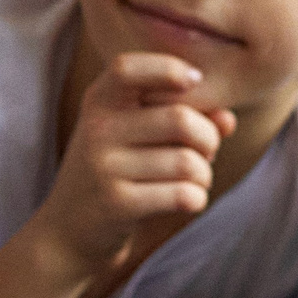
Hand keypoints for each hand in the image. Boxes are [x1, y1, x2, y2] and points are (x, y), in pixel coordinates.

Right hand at [38, 53, 235, 278]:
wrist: (69, 229)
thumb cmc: (117, 171)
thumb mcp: (138, 135)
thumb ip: (184, 117)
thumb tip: (227, 120)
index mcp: (100, 101)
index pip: (127, 68)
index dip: (168, 68)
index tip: (194, 81)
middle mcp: (97, 129)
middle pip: (181, 120)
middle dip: (209, 138)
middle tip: (206, 152)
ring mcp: (103, 167)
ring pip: (188, 163)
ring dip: (204, 175)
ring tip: (194, 180)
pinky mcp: (116, 204)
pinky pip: (183, 195)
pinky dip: (197, 199)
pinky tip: (187, 200)